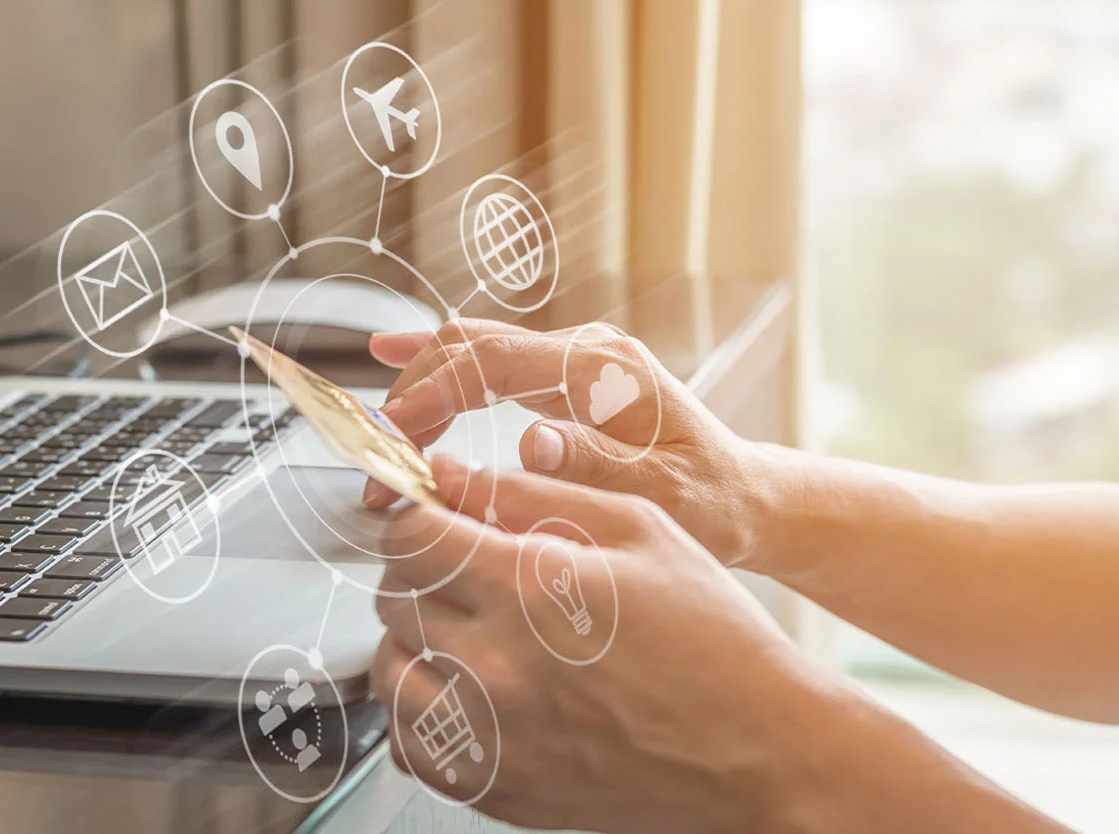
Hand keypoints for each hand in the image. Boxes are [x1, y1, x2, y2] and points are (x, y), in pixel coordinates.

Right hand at [366, 319, 778, 569]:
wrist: (741, 495)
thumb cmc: (710, 502)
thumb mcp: (663, 496)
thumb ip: (597, 467)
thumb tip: (533, 443)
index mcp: (606, 369)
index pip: (497, 362)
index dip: (436, 392)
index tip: (394, 433)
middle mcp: (586, 351)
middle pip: (473, 347)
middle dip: (413, 394)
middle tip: (377, 460)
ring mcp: (572, 360)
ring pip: (473, 348)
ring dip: (419, 386)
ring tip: (379, 438)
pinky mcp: (562, 379)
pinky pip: (488, 361)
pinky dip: (440, 369)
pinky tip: (395, 358)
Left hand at [372, 456, 830, 832]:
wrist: (758, 750)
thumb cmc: (713, 640)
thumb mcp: (640, 530)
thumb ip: (535, 495)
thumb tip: (453, 476)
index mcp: (527, 590)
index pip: (410, 536)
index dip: (417, 515)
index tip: (437, 519)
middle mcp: (494, 668)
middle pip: (392, 599)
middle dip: (419, 571)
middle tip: (466, 570)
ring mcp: (489, 737)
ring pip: (390, 671)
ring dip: (415, 639)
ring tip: (469, 629)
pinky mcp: (494, 788)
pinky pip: (409, 742)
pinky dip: (423, 710)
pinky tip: (469, 690)